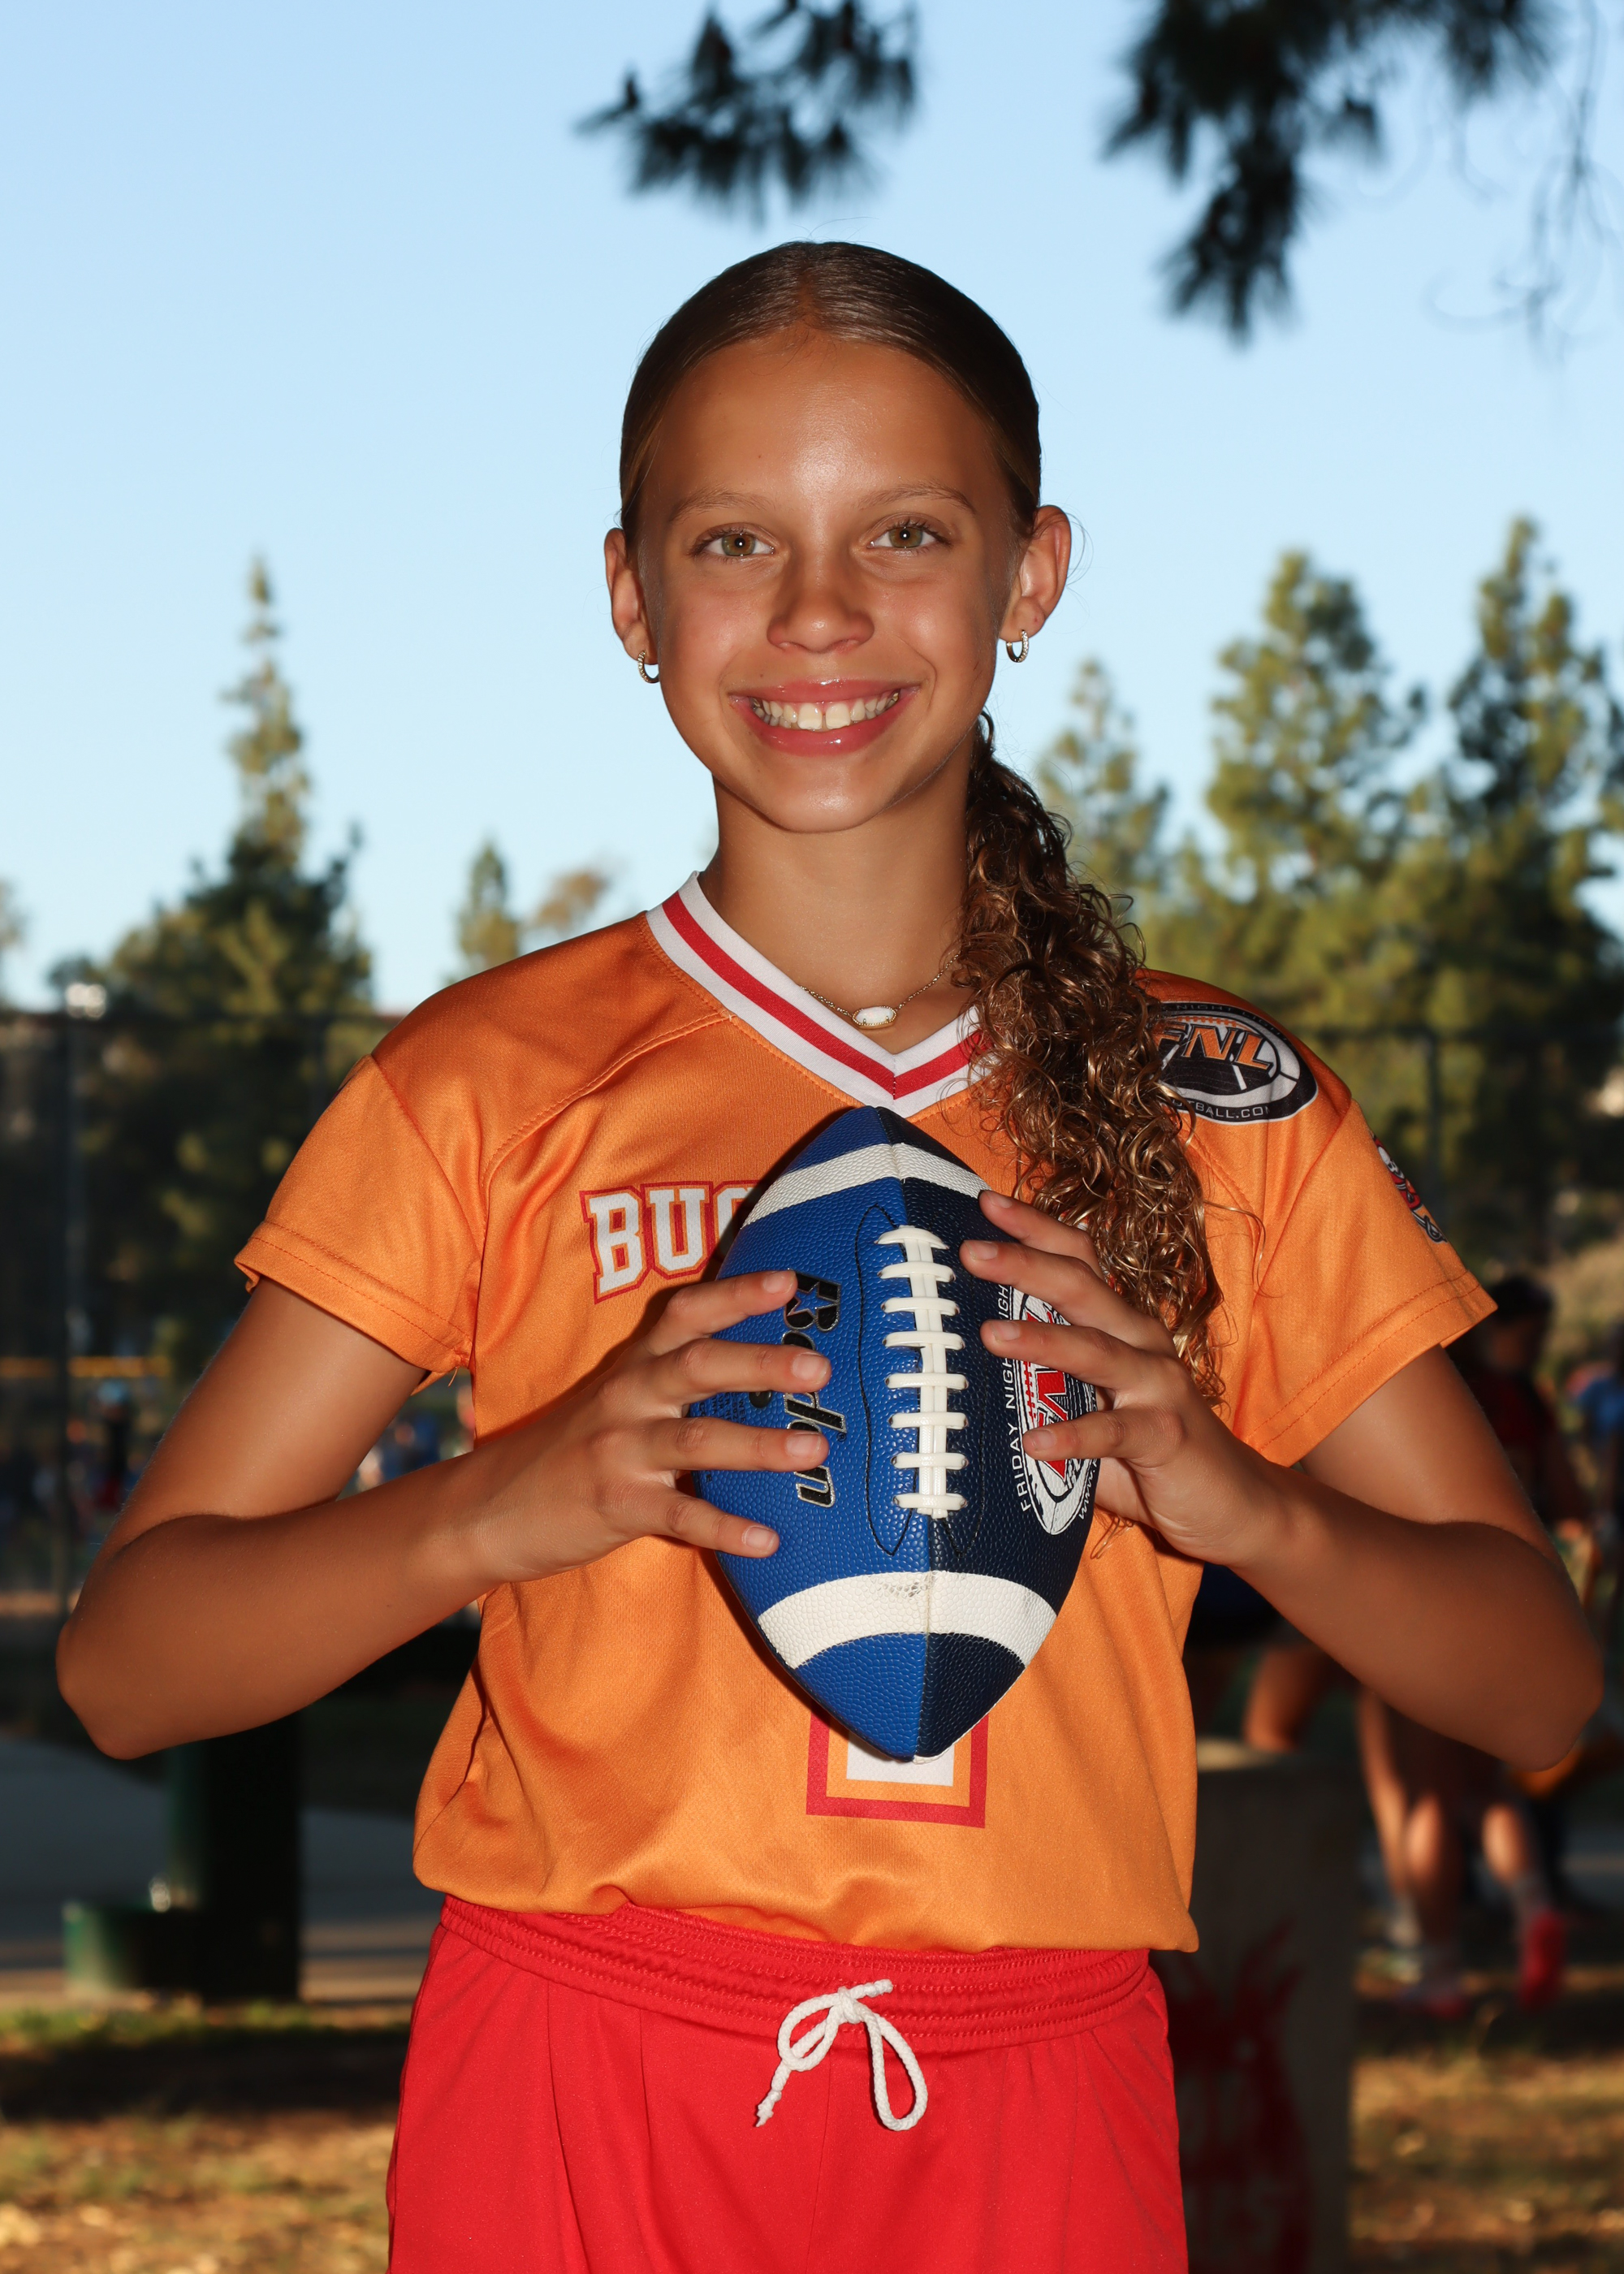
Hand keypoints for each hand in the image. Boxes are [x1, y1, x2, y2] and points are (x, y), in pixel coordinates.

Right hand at [473, 1269, 826, 1581]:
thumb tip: (775, 1368)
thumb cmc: (574, 1449)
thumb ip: (678, 1379)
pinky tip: (767, 1540)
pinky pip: (679, 1516)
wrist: (489, 1508)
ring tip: (813, 1449)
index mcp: (635, 1365)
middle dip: (760, 1363)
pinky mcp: (616, 1505)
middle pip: (698, 1367)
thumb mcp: (618, 1398)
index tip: (789, 1282)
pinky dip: (725, 1527)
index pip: (685, 1313)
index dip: (736, 1293)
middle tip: (819, 1368)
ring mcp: (620, 1451)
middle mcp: (629, 1397)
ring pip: (696, 1440)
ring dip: (758, 1445)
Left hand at [959, 1191, 1283, 1568]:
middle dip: (1025, 1265)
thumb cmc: (1149, 1454)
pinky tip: (1034, 1441)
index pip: (1080, 1261)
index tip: (988, 1203)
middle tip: (972, 1251)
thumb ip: (1045, 1392)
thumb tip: (967, 1380)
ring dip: (1042, 1338)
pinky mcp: (1168, 1435)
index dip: (1037, 1230)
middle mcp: (1142, 1342)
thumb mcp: (1091, 1411)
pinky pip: (1115, 1432)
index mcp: (1122, 1326)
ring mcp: (1159, 1386)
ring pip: (1097, 1349)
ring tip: (990, 1334)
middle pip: (1082, 1288)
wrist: (1236, 1503)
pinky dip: (1073, 1435)